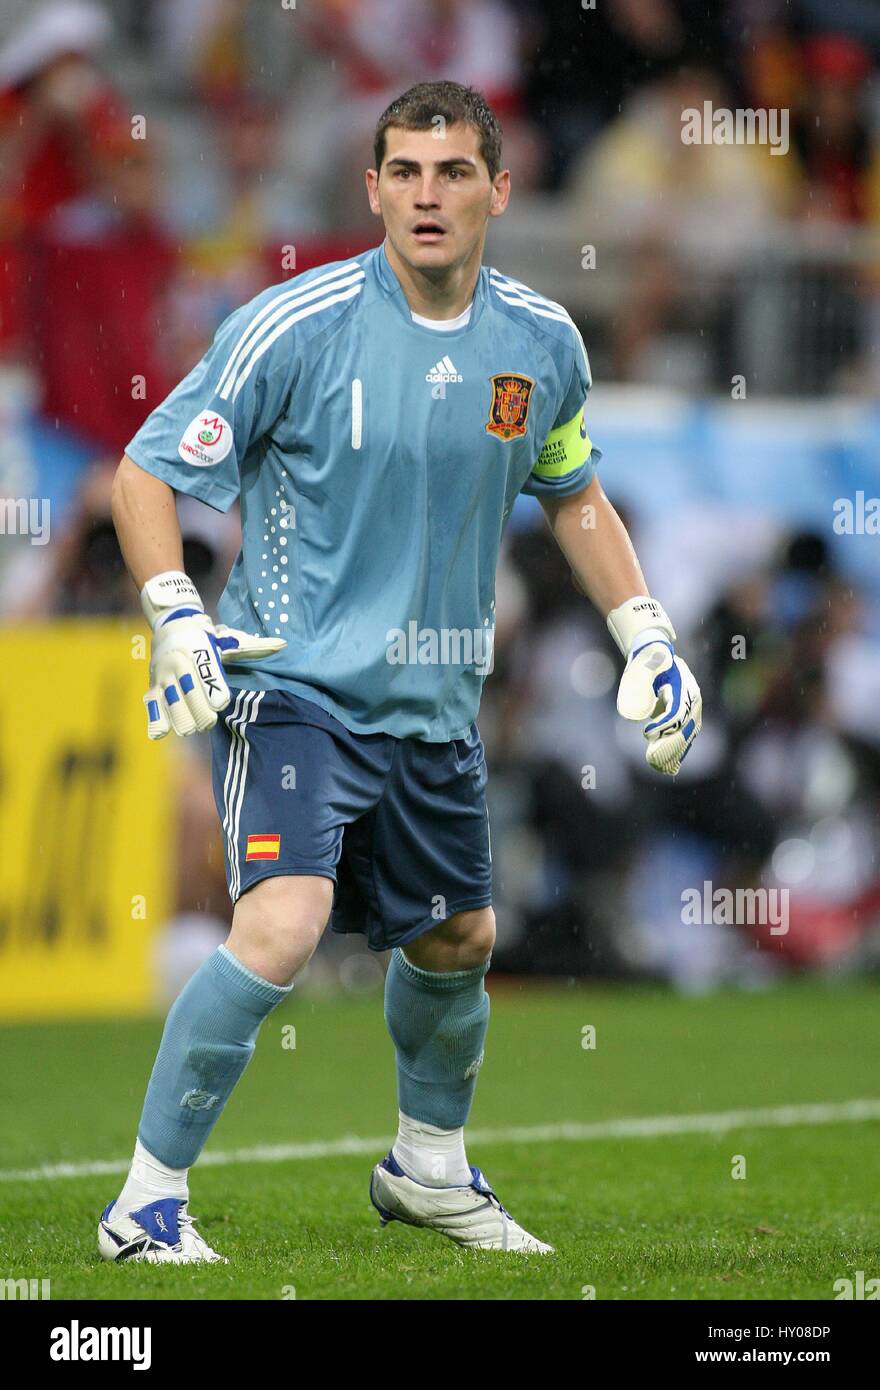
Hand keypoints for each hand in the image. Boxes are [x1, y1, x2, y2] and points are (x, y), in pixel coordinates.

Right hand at [141, 571, 284, 739]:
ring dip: (186, 721)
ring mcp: (163, 677)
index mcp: (198, 651)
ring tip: (194, 723)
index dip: (216, 695)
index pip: (208, 678)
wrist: (171, 624)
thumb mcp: (230, 638)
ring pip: (174, 709)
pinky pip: (154, 711)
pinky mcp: (152, 686)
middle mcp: (179, 664)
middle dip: (203, 715)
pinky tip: (168, 729)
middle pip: (192, 700)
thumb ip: (255, 647)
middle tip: (210, 718)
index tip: (221, 703)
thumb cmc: (206, 636)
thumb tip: (283, 644)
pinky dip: (160, 723)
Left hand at [616, 640, 701, 775]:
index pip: (677, 711)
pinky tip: (668, 767)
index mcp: (684, 686)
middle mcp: (693, 700)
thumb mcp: (642, 666)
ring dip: (673, 753)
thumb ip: (639, 681)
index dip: (664, 725)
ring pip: (686, 736)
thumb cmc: (647, 661)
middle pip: (684, 728)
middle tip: (650, 758)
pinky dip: (677, 753)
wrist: (657, 657)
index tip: (646, 733)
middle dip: (668, 745)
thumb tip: (633, 711)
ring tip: (657, 767)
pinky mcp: (687, 718)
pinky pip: (684, 738)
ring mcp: (692, 710)